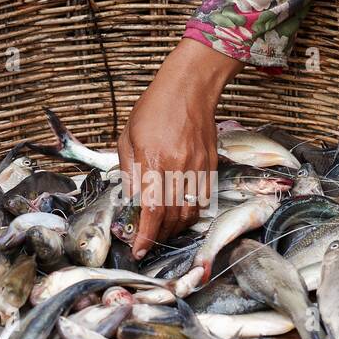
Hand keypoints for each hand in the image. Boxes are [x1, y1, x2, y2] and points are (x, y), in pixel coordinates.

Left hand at [118, 40, 240, 258]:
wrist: (190, 89)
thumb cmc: (155, 108)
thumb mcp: (129, 137)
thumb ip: (130, 171)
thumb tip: (131, 200)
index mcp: (154, 161)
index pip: (152, 210)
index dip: (145, 235)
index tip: (138, 249)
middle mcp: (178, 169)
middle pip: (172, 217)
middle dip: (158, 235)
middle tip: (145, 239)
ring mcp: (197, 169)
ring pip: (189, 213)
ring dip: (174, 227)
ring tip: (161, 228)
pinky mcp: (209, 167)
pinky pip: (201, 201)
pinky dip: (190, 213)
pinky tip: (179, 212)